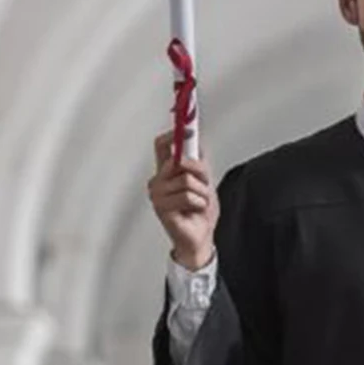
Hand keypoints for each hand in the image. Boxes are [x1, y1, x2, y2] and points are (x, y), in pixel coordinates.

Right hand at [149, 129, 218, 268]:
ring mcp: (158, 194)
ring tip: (198, 203)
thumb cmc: (200, 213)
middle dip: (199, 172)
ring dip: (201, 192)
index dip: (174, 134)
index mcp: (166, 172)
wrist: (201, 238)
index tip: (188, 127)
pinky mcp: (161, 207)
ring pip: (186, 179)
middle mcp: (159, 180)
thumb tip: (194, 140)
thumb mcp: (205, 182)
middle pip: (179, 160)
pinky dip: (198, 203)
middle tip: (203, 185)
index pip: (163, 145)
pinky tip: (194, 210)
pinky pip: (187, 195)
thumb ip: (198, 162)